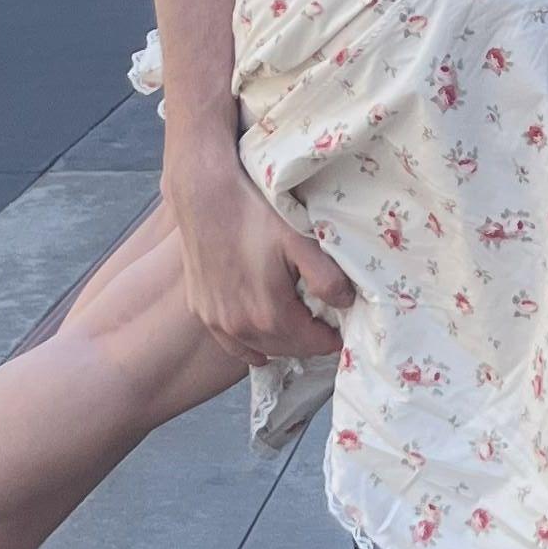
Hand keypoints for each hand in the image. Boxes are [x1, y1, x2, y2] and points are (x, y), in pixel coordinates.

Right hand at [162, 129, 353, 364]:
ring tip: (297, 331)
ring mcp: (217, 321)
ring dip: (282, 344)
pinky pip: (230, 343)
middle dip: (308, 342)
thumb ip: (327, 277)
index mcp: (271, 314)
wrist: (205, 196)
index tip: (340, 330)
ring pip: (259, 347)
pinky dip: (249, 348)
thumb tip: (345, 304)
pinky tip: (259, 351)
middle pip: (286, 349)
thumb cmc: (255, 214)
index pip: (311, 343)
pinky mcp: (202, 310)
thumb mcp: (300, 241)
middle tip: (323, 328)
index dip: (330, 339)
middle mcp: (241, 327)